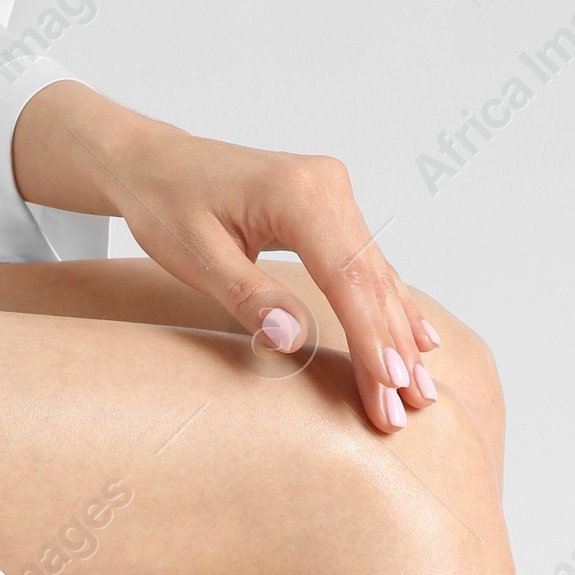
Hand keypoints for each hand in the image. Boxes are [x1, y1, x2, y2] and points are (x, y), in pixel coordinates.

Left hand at [12, 84, 440, 434]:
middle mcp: (326, 186)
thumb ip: (249, 296)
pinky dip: (392, 307)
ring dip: (398, 338)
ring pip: (377, 279)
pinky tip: (421, 341)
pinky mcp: (333, 209)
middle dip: (390, 351)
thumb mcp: (195, 256)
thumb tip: (294, 337)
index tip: (388, 388)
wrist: (153, 162)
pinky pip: (370, 267)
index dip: (370, 339)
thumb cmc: (166, 204)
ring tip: (420, 395)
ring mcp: (334, 195)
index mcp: (296, 193)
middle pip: (370, 283)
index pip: (346, 279)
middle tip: (407, 412)